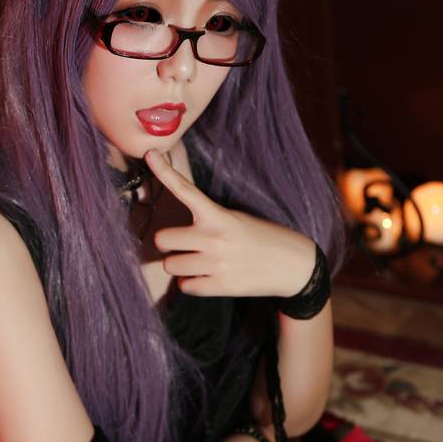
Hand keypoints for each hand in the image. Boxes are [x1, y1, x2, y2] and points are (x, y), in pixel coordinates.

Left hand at [144, 148, 315, 299]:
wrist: (293, 265)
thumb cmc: (261, 238)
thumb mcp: (236, 217)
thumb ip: (206, 219)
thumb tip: (173, 229)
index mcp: (218, 215)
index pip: (185, 190)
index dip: (164, 172)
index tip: (149, 154)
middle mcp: (214, 238)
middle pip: (162, 239)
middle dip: (167, 243)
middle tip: (182, 245)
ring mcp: (216, 263)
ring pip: (170, 265)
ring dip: (180, 265)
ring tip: (199, 262)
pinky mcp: (220, 286)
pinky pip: (185, 286)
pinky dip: (191, 283)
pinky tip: (207, 276)